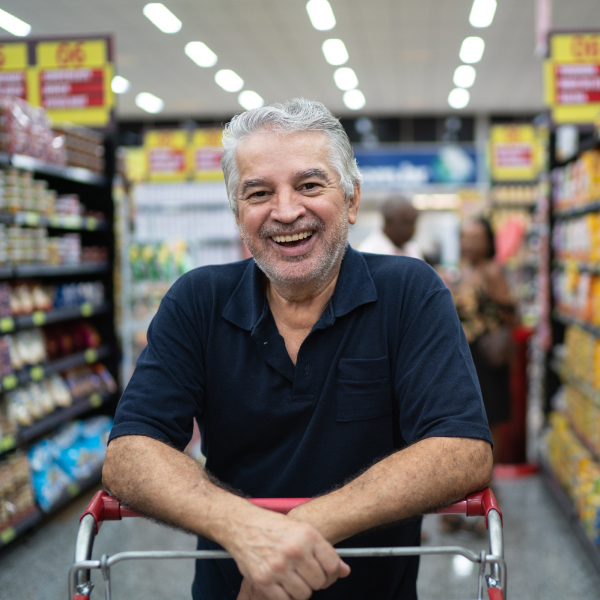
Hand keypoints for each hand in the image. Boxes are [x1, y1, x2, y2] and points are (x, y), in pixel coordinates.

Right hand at [227, 508, 349, 599]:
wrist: (242, 525)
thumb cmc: (274, 527)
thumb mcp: (302, 530)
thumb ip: (324, 551)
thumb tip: (345, 571)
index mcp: (308, 535)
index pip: (333, 566)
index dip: (332, 574)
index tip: (326, 575)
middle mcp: (295, 550)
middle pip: (319, 582)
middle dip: (315, 582)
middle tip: (305, 575)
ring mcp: (279, 566)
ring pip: (304, 594)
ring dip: (300, 590)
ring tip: (293, 578)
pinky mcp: (263, 580)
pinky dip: (286, 597)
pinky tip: (282, 585)